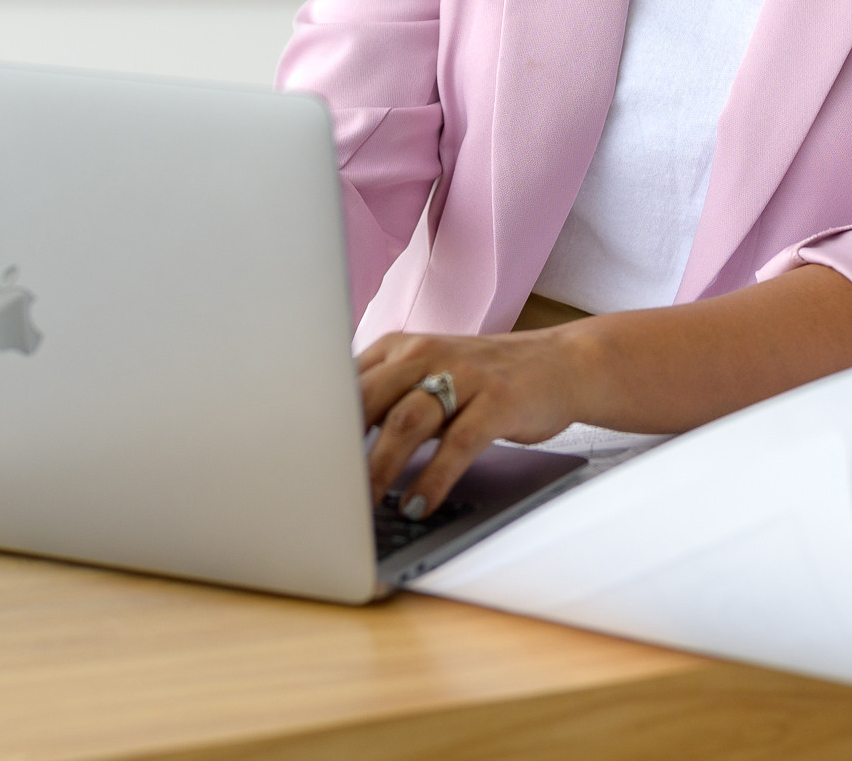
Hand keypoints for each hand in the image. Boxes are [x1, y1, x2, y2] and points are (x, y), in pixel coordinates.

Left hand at [355, 267, 851, 518]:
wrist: (567, 364)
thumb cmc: (483, 380)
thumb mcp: (429, 377)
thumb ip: (380, 399)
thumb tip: (317, 443)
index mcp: (399, 346)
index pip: (340, 380)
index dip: (310, 419)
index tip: (284, 457)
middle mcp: (426, 352)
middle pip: (366, 398)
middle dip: (336, 446)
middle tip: (313, 489)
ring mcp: (465, 374)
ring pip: (408, 420)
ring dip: (382, 466)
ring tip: (365, 505)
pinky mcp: (499, 400)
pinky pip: (460, 441)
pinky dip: (437, 475)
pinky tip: (421, 503)